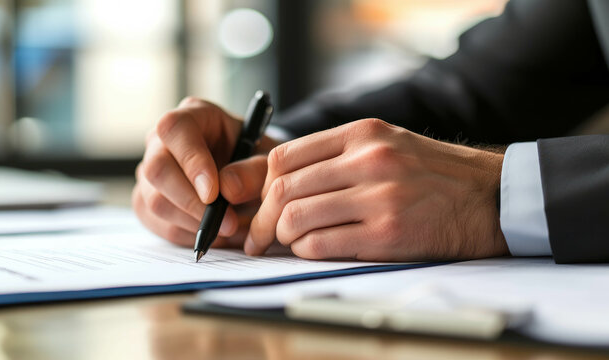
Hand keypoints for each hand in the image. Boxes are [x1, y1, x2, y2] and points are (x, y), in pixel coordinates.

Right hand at [132, 97, 278, 247]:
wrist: (249, 177)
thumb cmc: (255, 160)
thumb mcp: (268, 161)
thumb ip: (254, 171)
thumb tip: (227, 189)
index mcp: (194, 115)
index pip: (175, 129)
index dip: (191, 162)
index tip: (213, 194)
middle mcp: (162, 140)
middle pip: (157, 169)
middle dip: (192, 203)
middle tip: (228, 223)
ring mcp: (150, 170)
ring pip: (155, 201)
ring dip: (194, 223)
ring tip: (230, 229)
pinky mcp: (146, 199)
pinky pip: (156, 223)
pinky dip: (187, 235)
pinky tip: (213, 233)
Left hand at [245, 118, 508, 260]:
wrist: (489, 198)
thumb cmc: (432, 174)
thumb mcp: (387, 144)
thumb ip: (337, 156)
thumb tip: (279, 184)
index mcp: (363, 133)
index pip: (284, 156)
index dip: (260, 184)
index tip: (257, 204)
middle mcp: (369, 160)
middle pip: (284, 189)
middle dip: (261, 219)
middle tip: (257, 236)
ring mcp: (379, 197)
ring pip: (296, 217)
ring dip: (281, 237)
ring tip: (284, 244)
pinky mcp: (388, 233)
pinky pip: (321, 244)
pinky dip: (305, 251)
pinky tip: (311, 250)